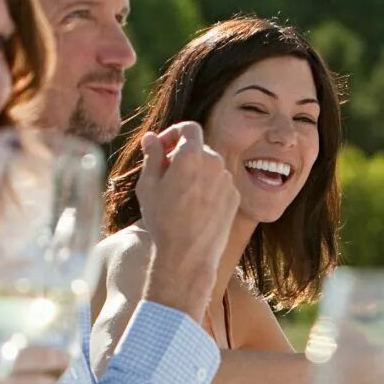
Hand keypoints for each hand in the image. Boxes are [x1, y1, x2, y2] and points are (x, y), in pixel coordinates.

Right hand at [136, 122, 238, 312]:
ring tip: (178, 196)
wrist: (188, 255)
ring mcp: (227, 180)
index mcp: (191, 155)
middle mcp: (214, 162)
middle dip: (181, 155)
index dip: (173, 133)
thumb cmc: (163, 220)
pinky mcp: (234, 197)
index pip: (188, 128)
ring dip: (195, 172)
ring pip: (210, 166)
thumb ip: (152, 156)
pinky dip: (207, 188)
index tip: (162, 148)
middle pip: (198, 147)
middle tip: (164, 176)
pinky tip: (194, 209)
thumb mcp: (148, 185)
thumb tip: (150, 138)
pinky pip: (219, 184)